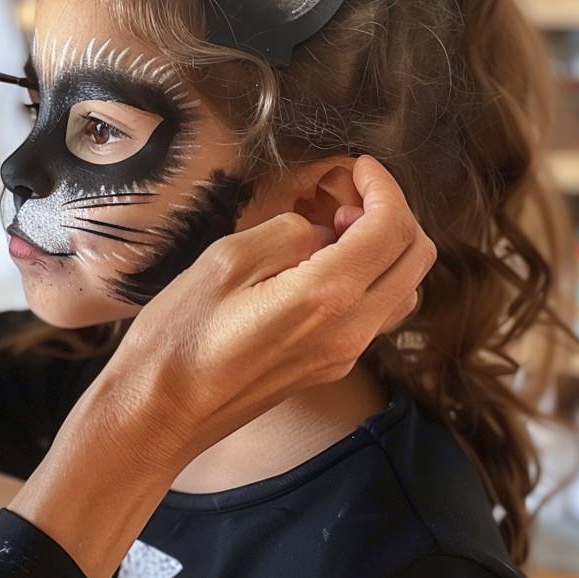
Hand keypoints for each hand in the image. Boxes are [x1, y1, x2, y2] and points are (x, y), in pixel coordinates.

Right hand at [110, 155, 434, 465]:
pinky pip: (375, 314)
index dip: (384, 188)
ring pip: (403, 290)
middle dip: (394, 214)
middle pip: (416, 261)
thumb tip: (317, 233)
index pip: (393, 230)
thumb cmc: (180, 335)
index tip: (359, 167)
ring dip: (386, 250)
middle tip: (348, 195)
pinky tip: (321, 267)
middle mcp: (350, 330)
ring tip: (336, 230)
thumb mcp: (225, 261)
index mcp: (327, 296)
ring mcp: (344, 355)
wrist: (162, 410)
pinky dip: (369, 278)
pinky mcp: (329, 367)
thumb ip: (286, 234)